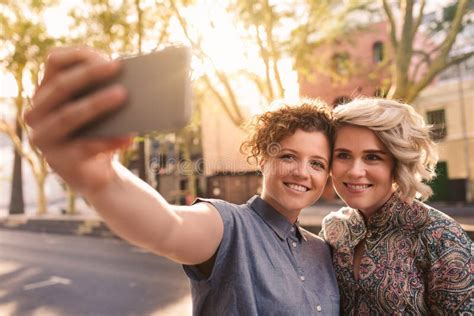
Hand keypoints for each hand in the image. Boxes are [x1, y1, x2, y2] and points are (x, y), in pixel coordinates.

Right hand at [25, 47, 131, 194]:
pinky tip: (127, 137)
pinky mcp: (57, 161)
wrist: (98, 175)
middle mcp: (37, 113)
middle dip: (90, 74)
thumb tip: (127, 78)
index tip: (105, 55)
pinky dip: (108, 141)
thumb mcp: (99, 110)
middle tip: (118, 67)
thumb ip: (103, 92)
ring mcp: (43, 138)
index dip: (78, 56)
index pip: (54, 63)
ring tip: (123, 95)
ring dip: (97, 103)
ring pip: (68, 115)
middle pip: (61, 86)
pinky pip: (84, 147)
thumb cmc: (100, 134)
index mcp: (46, 93)